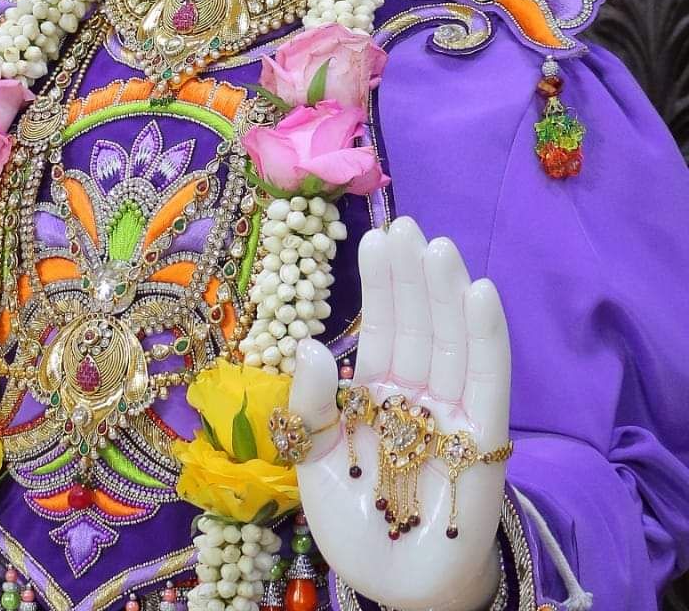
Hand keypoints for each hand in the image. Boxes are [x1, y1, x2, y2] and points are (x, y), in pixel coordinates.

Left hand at [290, 217, 510, 610]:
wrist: (398, 589)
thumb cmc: (355, 527)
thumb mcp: (313, 462)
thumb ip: (312, 404)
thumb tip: (309, 343)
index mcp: (377, 397)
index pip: (381, 330)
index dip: (380, 286)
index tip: (374, 237)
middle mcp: (417, 396)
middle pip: (418, 324)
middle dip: (411, 275)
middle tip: (405, 223)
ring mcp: (452, 414)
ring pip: (452, 340)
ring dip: (446, 292)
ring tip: (437, 246)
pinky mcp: (484, 439)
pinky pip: (488, 380)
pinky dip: (487, 336)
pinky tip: (481, 293)